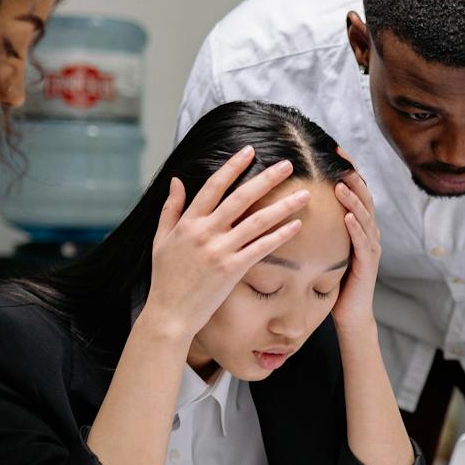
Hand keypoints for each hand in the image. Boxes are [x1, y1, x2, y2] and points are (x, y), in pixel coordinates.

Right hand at [144, 147, 307, 339]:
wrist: (170, 313)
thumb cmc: (166, 278)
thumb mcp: (161, 239)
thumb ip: (170, 209)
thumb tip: (177, 180)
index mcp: (189, 222)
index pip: (214, 186)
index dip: (233, 166)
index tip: (250, 151)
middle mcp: (205, 232)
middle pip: (241, 198)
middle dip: (266, 179)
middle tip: (288, 165)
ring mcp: (219, 250)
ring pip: (257, 221)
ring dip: (283, 206)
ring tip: (303, 194)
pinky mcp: (232, 269)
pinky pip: (261, 248)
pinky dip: (280, 235)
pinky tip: (297, 225)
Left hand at [331, 153, 381, 331]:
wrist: (350, 314)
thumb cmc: (334, 280)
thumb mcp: (325, 247)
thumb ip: (319, 226)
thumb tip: (291, 202)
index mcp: (358, 226)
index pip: (354, 190)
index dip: (346, 169)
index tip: (333, 149)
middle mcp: (369, 232)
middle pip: (364, 197)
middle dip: (353, 176)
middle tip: (341, 157)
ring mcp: (371, 247)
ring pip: (365, 217)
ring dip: (354, 200)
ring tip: (341, 184)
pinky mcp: (368, 265)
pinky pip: (364, 243)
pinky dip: (357, 228)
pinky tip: (348, 217)